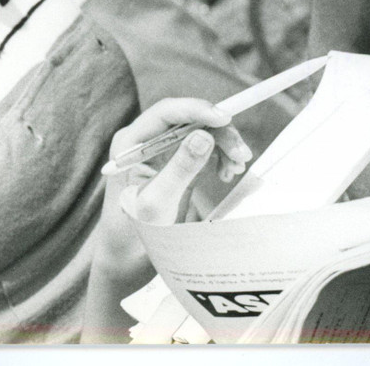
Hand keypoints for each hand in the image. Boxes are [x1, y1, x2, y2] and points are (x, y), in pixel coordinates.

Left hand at [85, 96, 251, 340]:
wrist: (127, 261)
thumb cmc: (132, 235)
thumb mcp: (157, 204)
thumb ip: (179, 169)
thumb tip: (204, 135)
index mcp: (130, 143)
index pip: (166, 113)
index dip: (197, 109)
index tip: (225, 118)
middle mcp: (145, 139)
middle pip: (189, 120)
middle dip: (218, 132)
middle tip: (242, 152)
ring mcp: (162, 150)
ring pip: (200, 131)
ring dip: (223, 144)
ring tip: (238, 165)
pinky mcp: (176, 161)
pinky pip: (204, 146)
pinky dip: (220, 155)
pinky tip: (227, 173)